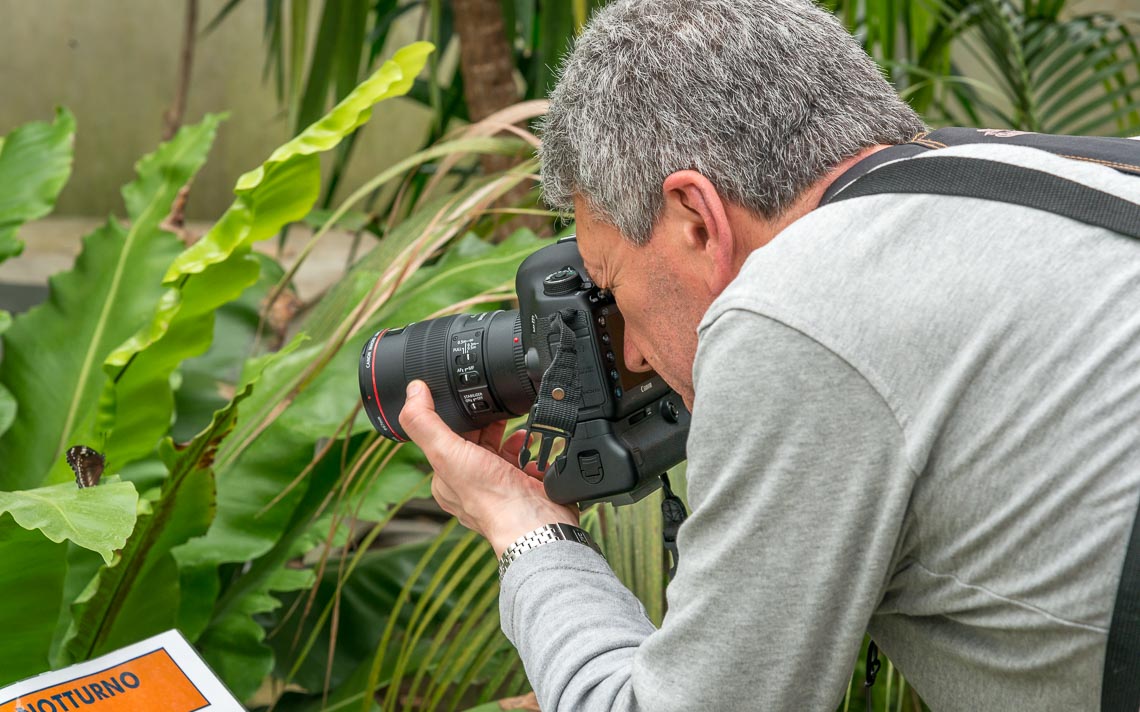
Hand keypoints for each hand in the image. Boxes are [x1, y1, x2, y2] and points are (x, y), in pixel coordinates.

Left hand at [399, 380, 578, 556]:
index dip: (455, 418)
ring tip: (517, 430)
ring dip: (509, 436)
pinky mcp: (521, 487)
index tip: (464, 399)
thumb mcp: (446, 453)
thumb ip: (425, 421)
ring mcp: (498, 486)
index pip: (444, 439)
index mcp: (446, 478)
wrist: (535, 523)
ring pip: (499, 451)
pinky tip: (531, 447)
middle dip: (486, 425)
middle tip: (496, 411)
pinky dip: (527, 450)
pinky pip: (522, 461)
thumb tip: (413, 390)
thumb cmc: (491, 498)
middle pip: (474, 442)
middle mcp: (470, 484)